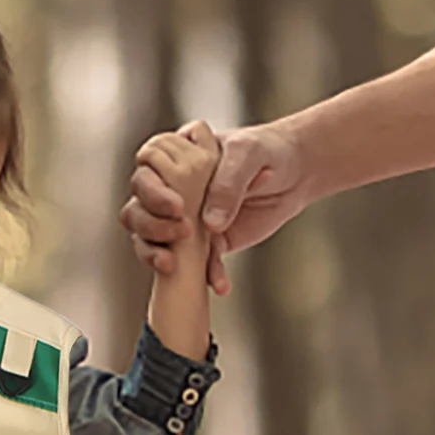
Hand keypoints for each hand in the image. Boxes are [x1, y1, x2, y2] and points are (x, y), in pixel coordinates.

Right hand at [122, 120, 309, 294]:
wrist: (296, 174)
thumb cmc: (268, 151)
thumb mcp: (249, 153)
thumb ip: (227, 182)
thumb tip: (209, 224)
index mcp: (175, 159)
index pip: (144, 172)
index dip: (150, 191)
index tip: (176, 205)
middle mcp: (171, 189)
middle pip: (137, 210)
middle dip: (151, 225)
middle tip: (181, 230)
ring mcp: (182, 220)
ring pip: (149, 240)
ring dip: (155, 253)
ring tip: (173, 265)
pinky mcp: (200, 245)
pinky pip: (190, 265)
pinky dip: (203, 275)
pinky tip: (218, 283)